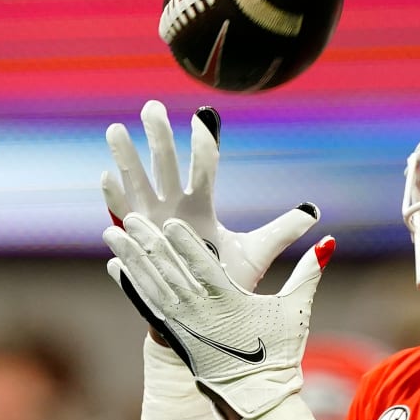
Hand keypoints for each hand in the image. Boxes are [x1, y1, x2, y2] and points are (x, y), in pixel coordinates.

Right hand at [101, 100, 318, 291]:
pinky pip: (123, 216)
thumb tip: (314, 211)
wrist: (205, 313)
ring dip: (127, 158)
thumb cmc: (227, 280)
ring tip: (116, 129)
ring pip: (139, 183)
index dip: (204, 145)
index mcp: (201, 206)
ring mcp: (153, 222)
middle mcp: (175, 208)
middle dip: (159, 137)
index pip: (204, 168)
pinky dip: (114, 198)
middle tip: (152, 107)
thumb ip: (283, 230)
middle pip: (166, 166)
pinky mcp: (138, 241)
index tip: (203, 118)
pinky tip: (105, 176)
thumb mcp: (257, 251)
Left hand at [103, 215, 334, 419]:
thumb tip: (327, 242)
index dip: (184, 244)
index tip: (167, 222)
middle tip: (129, 218)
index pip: (203, 268)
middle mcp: (201, 314)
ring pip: (152, 285)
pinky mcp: (175, 336)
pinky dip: (131, 284)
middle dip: (148, 243)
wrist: (257, 400)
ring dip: (132, 259)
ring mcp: (184, 326)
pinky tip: (116, 267)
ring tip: (112, 234)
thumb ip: (308, 273)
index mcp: (229, 304)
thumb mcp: (296, 310)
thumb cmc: (279, 354)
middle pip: (169, 272)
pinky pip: (147, 304)